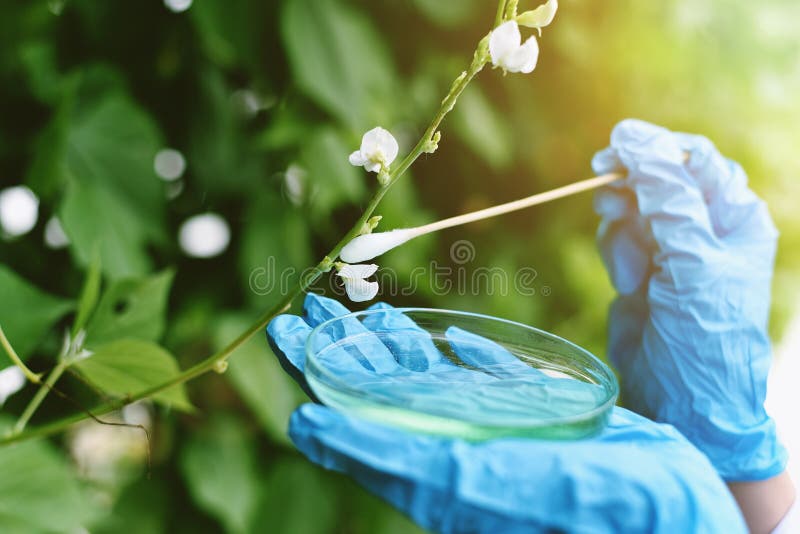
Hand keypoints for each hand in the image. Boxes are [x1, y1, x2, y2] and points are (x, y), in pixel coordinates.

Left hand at [267, 293, 745, 532]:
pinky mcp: (531, 419)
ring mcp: (490, 431)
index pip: (346, 413)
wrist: (672, 520)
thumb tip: (305, 425)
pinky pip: (486, 381)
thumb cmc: (579, 510)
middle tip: (309, 303)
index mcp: (424, 467)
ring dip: (390, 344)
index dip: (311, 368)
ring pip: (426, 381)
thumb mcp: (468, 481)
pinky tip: (447, 337)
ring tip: (361, 307)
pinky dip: (460, 356)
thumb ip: (388, 455)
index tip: (282, 326)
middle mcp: (449, 447)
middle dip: (340, 345)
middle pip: (377, 389)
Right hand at [592, 119, 786, 482]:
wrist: (684, 398)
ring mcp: (668, 250)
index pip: (695, 162)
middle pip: (657, 180)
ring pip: (630, 207)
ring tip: (630, 267)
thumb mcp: (692, 257)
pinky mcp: (638, 269)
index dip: (656, 150)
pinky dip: (614, 251)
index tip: (617, 146)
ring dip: (620, 227)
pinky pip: (616, 236)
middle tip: (603, 187)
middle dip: (631, 186)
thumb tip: (634, 137)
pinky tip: (627, 282)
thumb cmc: (705, 331)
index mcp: (735, 219)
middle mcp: (703, 229)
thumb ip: (666, 195)